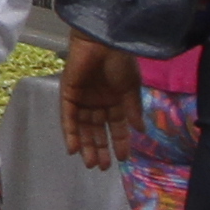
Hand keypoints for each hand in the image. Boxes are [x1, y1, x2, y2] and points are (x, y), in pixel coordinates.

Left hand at [62, 35, 135, 169]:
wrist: (101, 42)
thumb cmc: (120, 62)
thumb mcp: (131, 87)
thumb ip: (133, 109)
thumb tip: (141, 130)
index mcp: (116, 99)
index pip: (117, 126)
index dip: (121, 142)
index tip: (123, 158)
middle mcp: (98, 102)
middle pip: (98, 130)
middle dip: (101, 148)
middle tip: (103, 167)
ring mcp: (82, 99)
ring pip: (83, 128)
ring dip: (86, 145)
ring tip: (91, 164)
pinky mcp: (68, 95)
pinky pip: (68, 118)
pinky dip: (70, 134)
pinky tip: (73, 149)